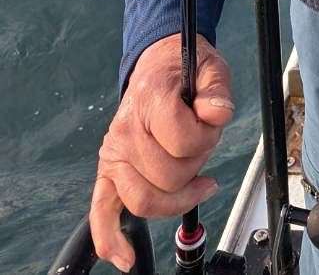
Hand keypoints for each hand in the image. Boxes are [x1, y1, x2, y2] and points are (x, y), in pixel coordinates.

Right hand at [90, 34, 232, 271]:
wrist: (158, 64)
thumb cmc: (184, 70)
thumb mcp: (211, 69)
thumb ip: (217, 91)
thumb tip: (216, 113)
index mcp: (150, 101)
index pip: (184, 141)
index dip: (208, 136)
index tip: (212, 121)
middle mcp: (125, 131)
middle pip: (169, 176)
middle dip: (197, 164)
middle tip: (201, 141)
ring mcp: (113, 154)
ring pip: (146, 199)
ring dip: (177, 193)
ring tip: (191, 174)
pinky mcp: (108, 172)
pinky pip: (101, 213)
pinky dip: (110, 239)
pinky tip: (124, 257)